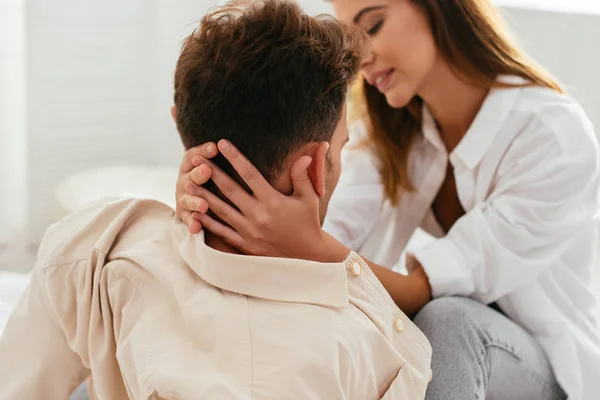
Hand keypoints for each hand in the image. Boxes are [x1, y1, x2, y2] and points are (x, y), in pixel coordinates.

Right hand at [175, 142, 218, 232]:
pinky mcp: (185, 216)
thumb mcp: (213, 165)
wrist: (196, 203)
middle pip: (189, 177)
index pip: (192, 155)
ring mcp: (183, 199)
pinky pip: (188, 221)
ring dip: (195, 201)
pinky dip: (192, 224)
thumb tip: (206, 120)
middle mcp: (184, 182)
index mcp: (190, 167)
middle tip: (207, 170)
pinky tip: (196, 228)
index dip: (201, 150)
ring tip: (204, 205)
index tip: (215, 147)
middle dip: (198, 174)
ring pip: (187, 200)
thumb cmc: (212, 178)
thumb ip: (218, 155)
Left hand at [191, 139, 348, 260]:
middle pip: (229, 189)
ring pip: (220, 210)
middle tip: (196, 158)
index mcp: (273, 201)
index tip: (222, 143)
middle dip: (211, 172)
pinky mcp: (244, 245)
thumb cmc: (308, 224)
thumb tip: (304, 155)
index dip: (235, 157)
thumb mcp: (309, 199)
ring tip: (188, 182)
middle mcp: (258, 215)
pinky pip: (221, 232)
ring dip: (203, 195)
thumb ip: (302, 176)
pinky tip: (195, 212)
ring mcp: (249, 231)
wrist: (307, 257)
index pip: (250, 174)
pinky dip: (207, 222)